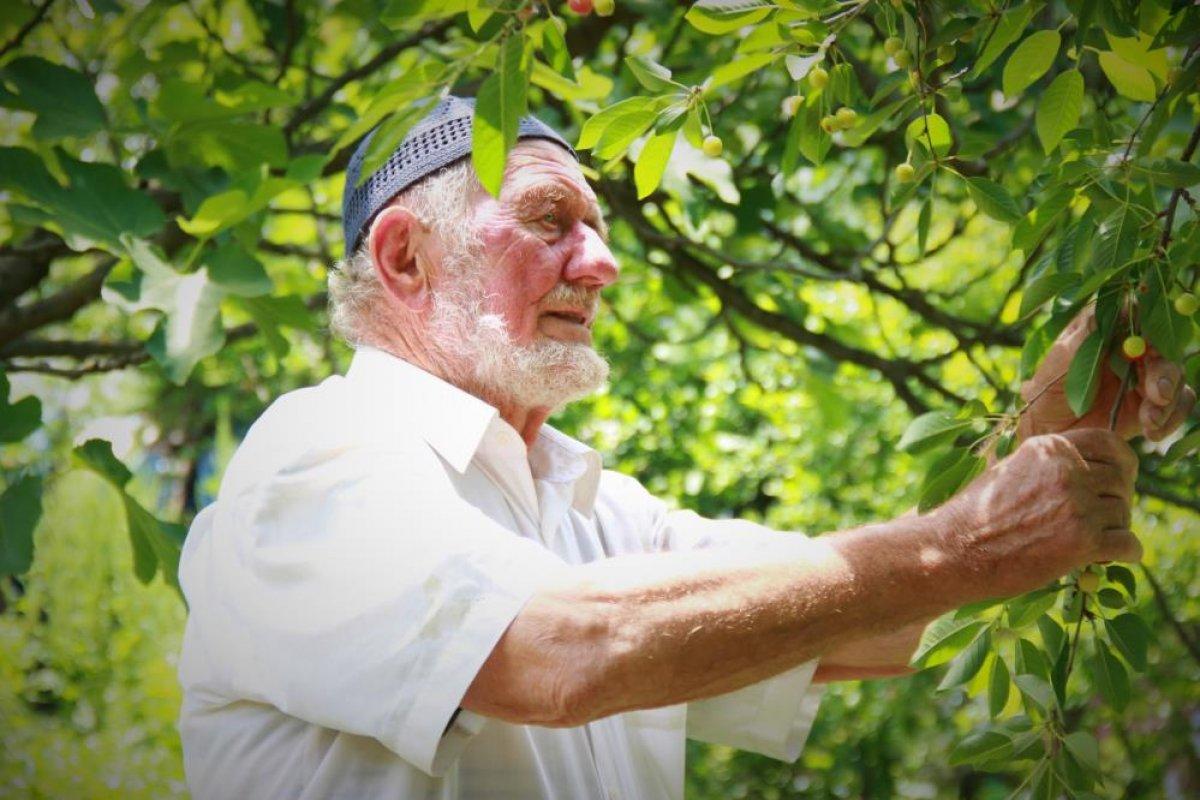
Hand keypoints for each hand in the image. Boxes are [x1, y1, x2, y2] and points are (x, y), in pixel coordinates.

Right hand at [937, 429, 1139, 599]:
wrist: (954, 549)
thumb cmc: (978, 515)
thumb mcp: (1012, 470)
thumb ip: (1051, 464)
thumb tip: (1094, 469)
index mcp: (1049, 448)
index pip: (1110, 443)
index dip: (1121, 463)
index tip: (1119, 480)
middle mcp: (1066, 470)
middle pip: (1121, 482)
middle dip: (1115, 502)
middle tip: (1098, 521)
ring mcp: (1076, 505)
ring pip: (1124, 514)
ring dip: (1113, 530)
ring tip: (1087, 541)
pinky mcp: (1082, 541)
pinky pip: (1130, 545)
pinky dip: (1122, 554)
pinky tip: (1103, 557)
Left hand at [1019, 307, 1195, 441]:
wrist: (1047, 428)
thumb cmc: (1046, 389)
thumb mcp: (1058, 362)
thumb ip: (1085, 338)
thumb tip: (1112, 309)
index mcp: (1109, 330)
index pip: (1140, 320)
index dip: (1150, 332)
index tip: (1148, 351)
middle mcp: (1132, 349)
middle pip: (1164, 351)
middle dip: (1165, 373)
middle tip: (1157, 395)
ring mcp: (1144, 376)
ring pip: (1175, 378)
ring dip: (1169, 399)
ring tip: (1149, 421)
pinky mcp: (1151, 403)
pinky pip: (1176, 406)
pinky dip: (1171, 418)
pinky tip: (1152, 432)